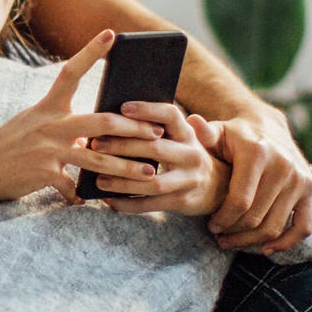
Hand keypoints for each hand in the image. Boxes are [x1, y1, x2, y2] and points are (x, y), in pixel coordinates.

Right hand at [0, 30, 168, 209]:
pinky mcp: (42, 174)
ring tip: (148, 173)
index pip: (71, 71)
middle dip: (134, 129)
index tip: (113, 34)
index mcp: (47, 106)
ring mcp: (47, 149)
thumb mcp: (32, 124)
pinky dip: (83, 195)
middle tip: (157, 132)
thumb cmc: (6, 146)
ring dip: (126, 168)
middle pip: (101, 122)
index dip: (92, 51)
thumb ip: (63, 125)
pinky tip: (90, 200)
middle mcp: (50, 124)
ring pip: (97, 159)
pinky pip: (73, 187)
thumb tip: (96, 133)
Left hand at [91, 103, 229, 217]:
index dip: (148, 110)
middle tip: (95, 144)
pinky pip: (150, 204)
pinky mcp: (182, 201)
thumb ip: (162, 125)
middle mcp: (191, 154)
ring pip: (151, 181)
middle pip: (155, 148)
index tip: (122, 107)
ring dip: (122, 181)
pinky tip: (108, 200)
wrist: (216, 187)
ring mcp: (188, 179)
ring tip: (98, 178)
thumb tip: (122, 112)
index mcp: (188, 133)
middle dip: (122, 146)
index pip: (170, 115)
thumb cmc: (185, 154)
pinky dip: (127, 203)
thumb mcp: (183, 136)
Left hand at [202, 115, 311, 253]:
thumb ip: (203, 134)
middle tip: (219, 236)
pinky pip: (303, 226)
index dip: (223, 219)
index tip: (211, 225)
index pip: (240, 201)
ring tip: (232, 240)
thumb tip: (191, 122)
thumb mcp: (218, 132)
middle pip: (255, 217)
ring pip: (274, 226)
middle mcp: (283, 165)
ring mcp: (300, 178)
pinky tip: (265, 249)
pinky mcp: (311, 189)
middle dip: (233, 232)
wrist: (268, 128)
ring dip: (251, 241)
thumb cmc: (235, 136)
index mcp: (258, 153)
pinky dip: (286, 242)